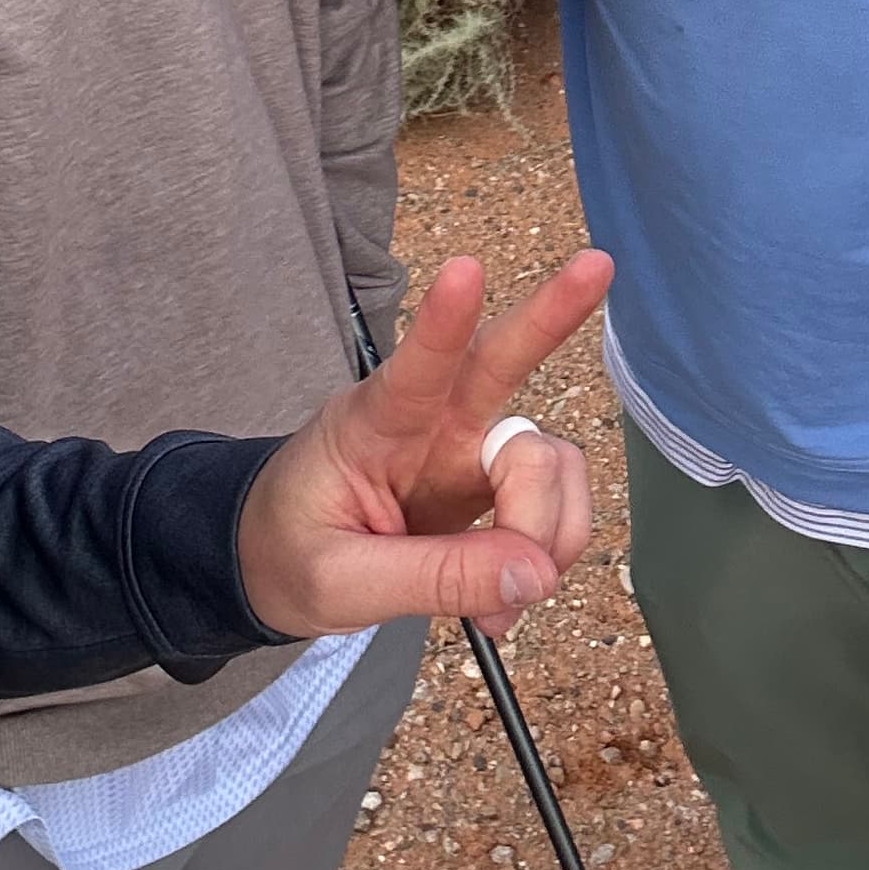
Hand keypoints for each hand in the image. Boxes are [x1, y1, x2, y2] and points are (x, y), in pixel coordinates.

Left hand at [236, 250, 609, 640]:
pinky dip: (548, 556)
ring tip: (507, 598)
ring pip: (546, 457)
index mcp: (371, 424)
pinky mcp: (491, 485)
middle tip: (596, 266)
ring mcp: (467, 450)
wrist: (272, 563)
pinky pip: (554, 505)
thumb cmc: (291, 551)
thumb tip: (536, 574)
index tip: (464, 268)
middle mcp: (431, 421)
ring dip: (549, 526)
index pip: (412, 365)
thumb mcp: (337, 582)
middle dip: (549, 315)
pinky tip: (504, 603)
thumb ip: (433, 579)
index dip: (441, 321)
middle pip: (498, 361)